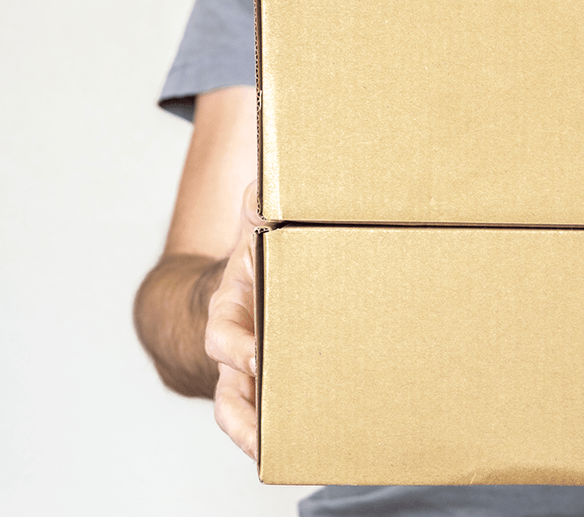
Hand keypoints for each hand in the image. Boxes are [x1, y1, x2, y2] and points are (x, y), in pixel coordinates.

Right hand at [205, 182, 261, 459]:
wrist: (246, 277)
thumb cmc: (257, 254)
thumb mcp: (258, 228)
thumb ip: (262, 207)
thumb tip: (265, 183)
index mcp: (230, 305)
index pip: (222, 331)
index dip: (234, 346)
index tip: (251, 356)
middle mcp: (234, 345)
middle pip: (227, 386)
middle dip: (243, 409)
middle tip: (263, 430)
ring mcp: (250, 370)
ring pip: (240, 411)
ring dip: (254, 436)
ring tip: (275, 457)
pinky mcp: (271, 382)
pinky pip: (265, 416)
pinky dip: (273, 435)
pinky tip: (304, 454)